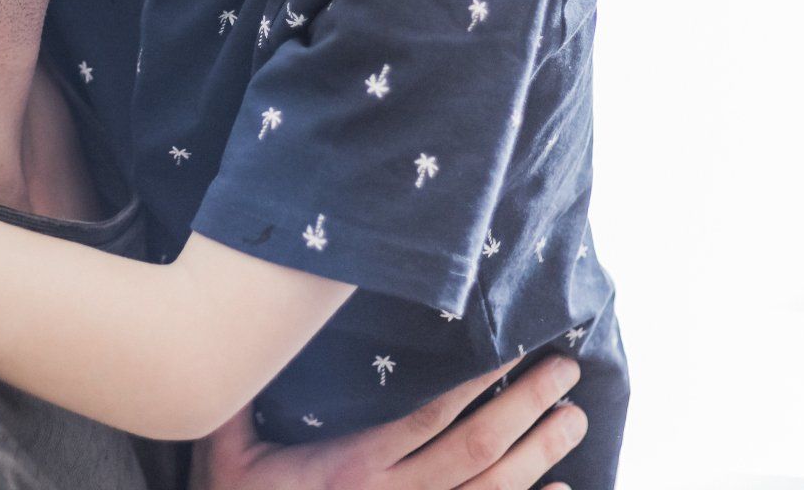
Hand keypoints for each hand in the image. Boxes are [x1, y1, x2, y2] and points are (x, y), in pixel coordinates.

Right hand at [192, 355, 586, 489]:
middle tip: (566, 372)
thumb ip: (244, 395)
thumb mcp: (228, 444)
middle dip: (527, 410)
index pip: (429, 419)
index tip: (512, 351)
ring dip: (540, 455)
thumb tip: (257, 330)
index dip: (478, 385)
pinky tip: (561, 488)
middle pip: (476, 453)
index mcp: (350, 469)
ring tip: (574, 417)